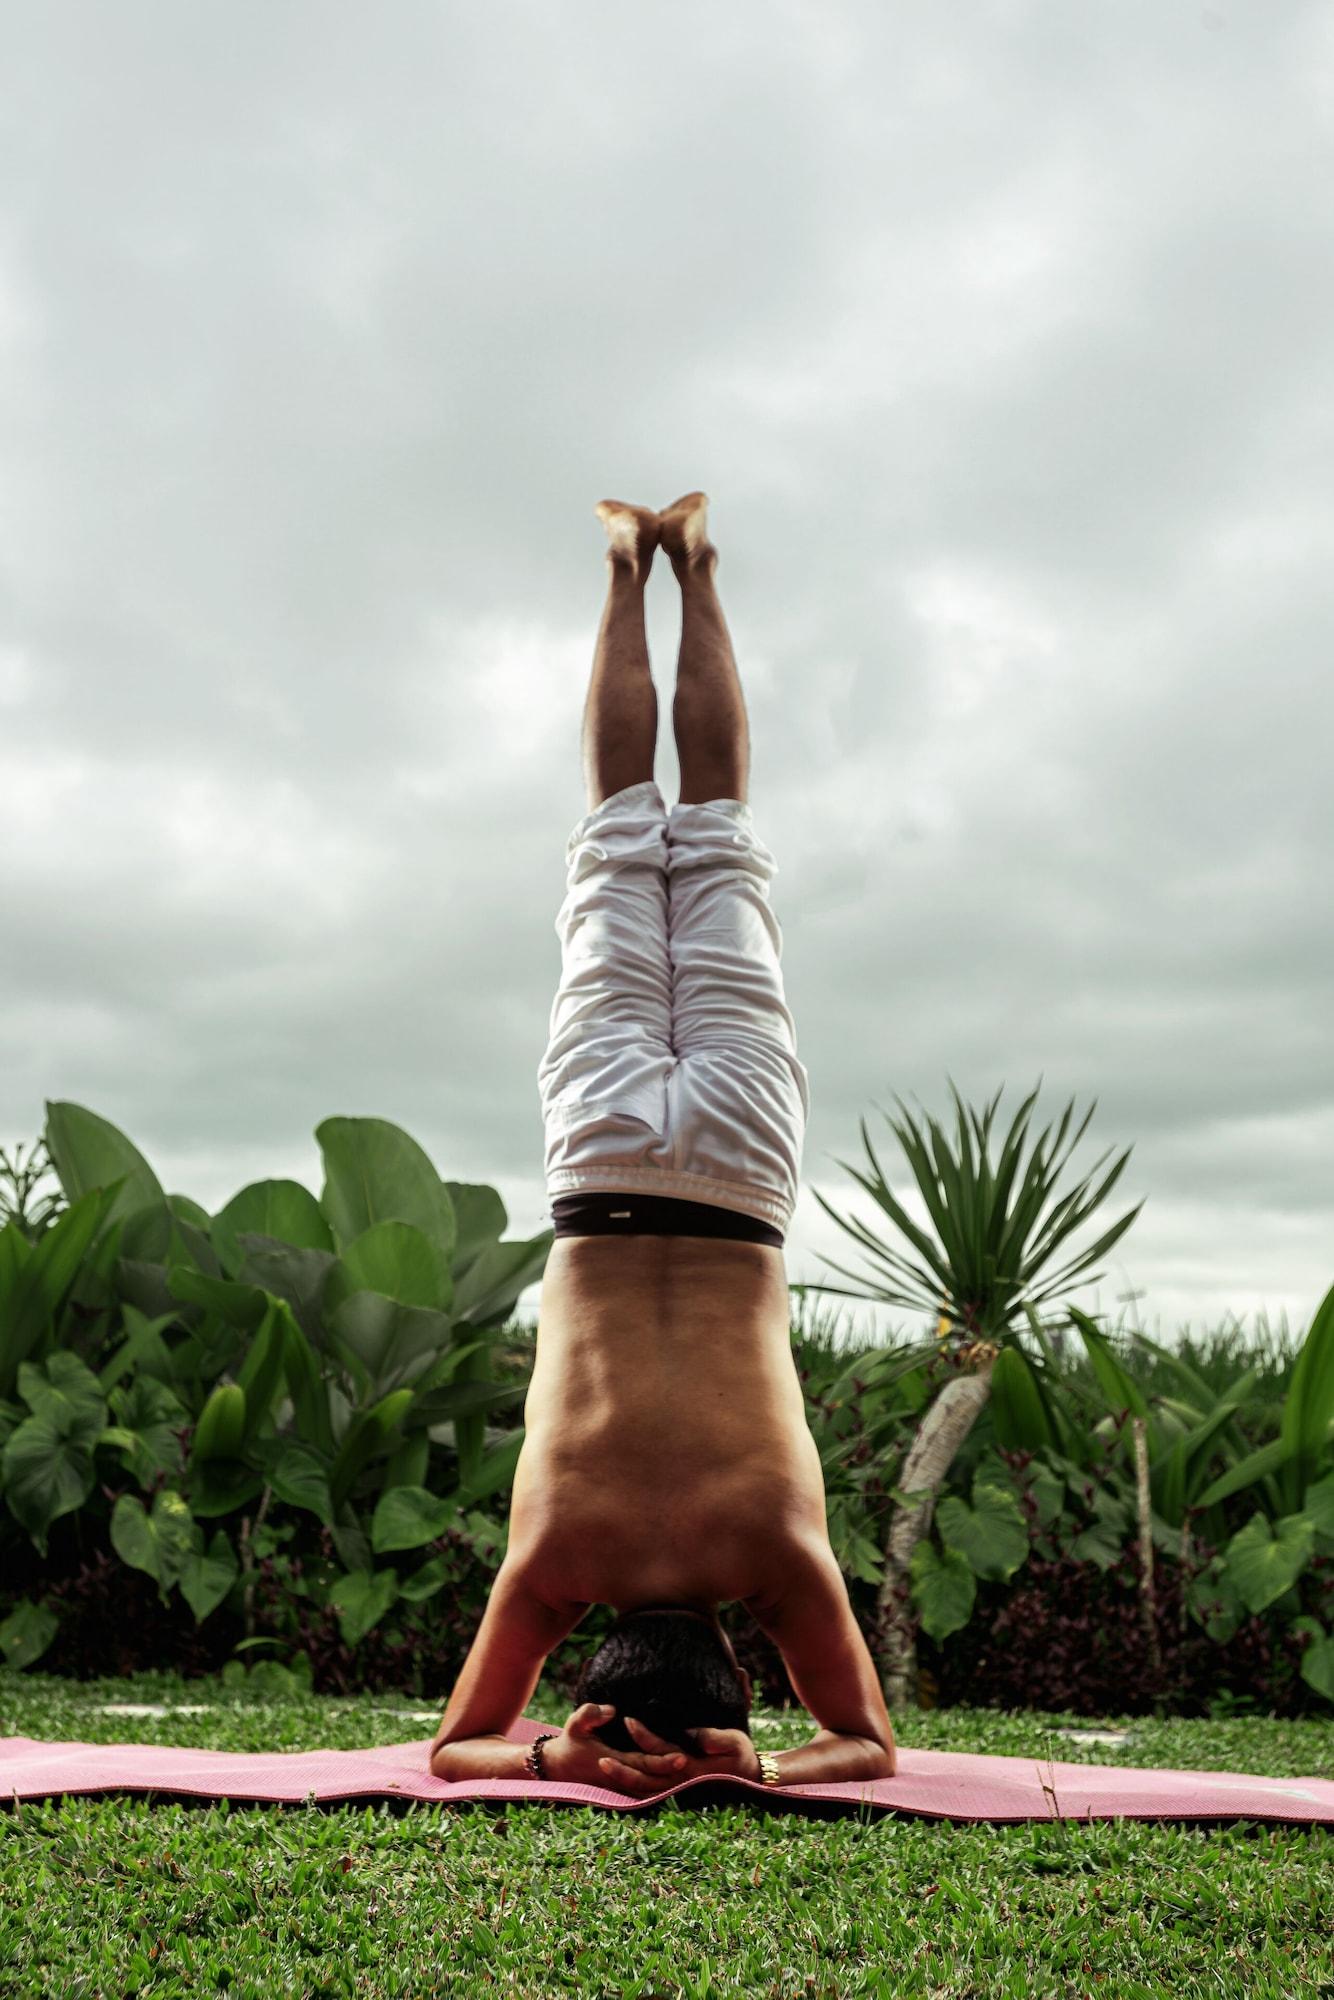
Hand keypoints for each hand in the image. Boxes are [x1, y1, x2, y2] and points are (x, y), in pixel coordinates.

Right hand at [538, 1704, 689, 1794]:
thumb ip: (590, 1715)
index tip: (681, 1754)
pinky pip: (646, 1788)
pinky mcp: (623, 1786)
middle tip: (695, 1762)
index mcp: (612, 1763)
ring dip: (671, 1780)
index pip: (644, 1764)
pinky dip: (662, 1785)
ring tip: (692, 1770)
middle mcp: (621, 1779)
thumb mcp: (574, 1724)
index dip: (663, 1761)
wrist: (558, 1768)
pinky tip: (677, 1777)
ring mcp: (622, 1786)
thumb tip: (612, 1710)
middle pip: (654, 1779)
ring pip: (652, 1788)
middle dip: (674, 1772)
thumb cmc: (569, 1742)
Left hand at [604, 1715, 762, 1788]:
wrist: (751, 1780)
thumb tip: (697, 1738)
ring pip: (647, 1790)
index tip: (628, 1720)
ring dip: (625, 1781)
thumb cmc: (742, 1756)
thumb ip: (716, 1738)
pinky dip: (635, 1789)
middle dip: (624, 1769)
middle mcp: (682, 1782)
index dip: (645, 1737)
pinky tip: (619, 1781)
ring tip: (604, 1767)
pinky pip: (653, 1793)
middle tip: (601, 1758)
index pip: (662, 1751)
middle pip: (647, 1779)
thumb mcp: (735, 1741)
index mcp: (693, 1767)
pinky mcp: (679, 1792)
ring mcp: (680, 1791)